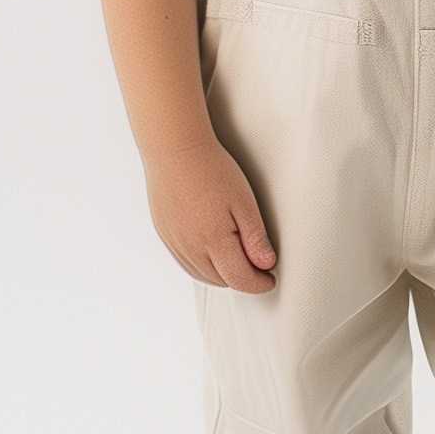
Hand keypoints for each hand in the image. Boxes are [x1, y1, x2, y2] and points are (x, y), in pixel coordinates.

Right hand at [147, 135, 278, 292]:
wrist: (174, 149)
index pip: (239, 279)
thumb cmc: (211, 169)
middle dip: (242, 279)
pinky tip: (213, 253)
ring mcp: (174, 242)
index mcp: (213, 241)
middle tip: (258, 266)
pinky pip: (185, 263)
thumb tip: (266, 264)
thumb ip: (255, 237)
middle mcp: (190, 247)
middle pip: (221, 281)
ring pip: (202, 275)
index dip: (258, 284)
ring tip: (238, 260)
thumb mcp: (244, 202)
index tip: (270, 278)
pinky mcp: (165, 234)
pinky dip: (203, 266)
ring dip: (222, 275)